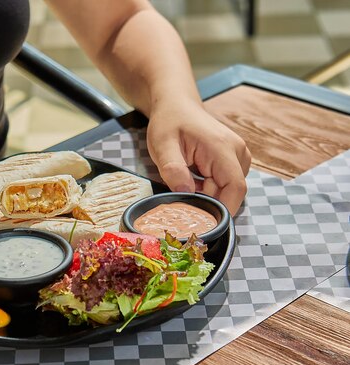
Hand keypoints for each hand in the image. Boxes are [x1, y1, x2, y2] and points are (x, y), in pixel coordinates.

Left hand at [146, 100, 250, 215]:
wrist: (176, 105)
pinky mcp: (233, 160)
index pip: (235, 188)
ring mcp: (238, 156)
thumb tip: (185, 193)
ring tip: (184, 180)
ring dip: (206, 194)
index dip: (223, 209)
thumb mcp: (162, 144)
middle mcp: (237, 152)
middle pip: (230, 192)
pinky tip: (192, 178)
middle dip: (207, 201)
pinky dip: (207, 188)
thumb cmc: (169, 122)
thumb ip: (173, 169)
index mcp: (222, 148)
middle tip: (181, 197)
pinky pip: (224, 184)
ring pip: (226, 190)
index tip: (202, 222)